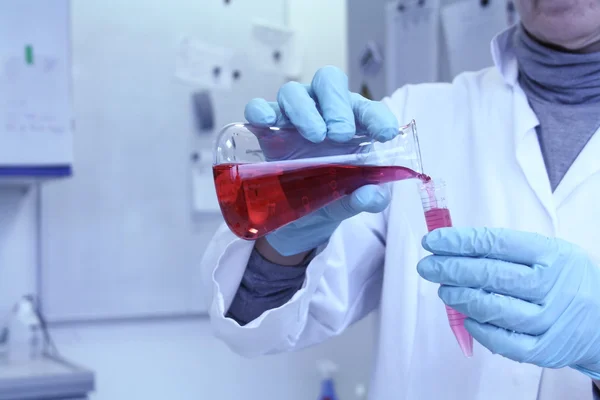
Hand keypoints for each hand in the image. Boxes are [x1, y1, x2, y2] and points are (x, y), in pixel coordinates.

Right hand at [245, 66, 398, 255]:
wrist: (300, 220)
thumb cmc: (333, 198)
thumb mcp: (354, 202)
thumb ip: (369, 199)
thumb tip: (370, 195)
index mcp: (353, 124)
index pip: (368, 109)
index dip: (377, 116)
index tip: (384, 134)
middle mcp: (323, 113)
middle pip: (328, 81)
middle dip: (336, 104)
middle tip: (341, 135)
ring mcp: (292, 119)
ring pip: (293, 92)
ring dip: (304, 110)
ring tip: (314, 137)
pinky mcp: (266, 132)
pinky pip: (258, 108)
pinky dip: (261, 110)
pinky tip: (267, 122)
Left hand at [417, 227, 599, 378]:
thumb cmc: (564, 280)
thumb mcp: (548, 254)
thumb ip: (505, 251)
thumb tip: (453, 248)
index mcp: (552, 254)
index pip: (496, 243)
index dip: (459, 242)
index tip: (433, 241)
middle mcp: (554, 285)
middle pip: (491, 275)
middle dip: (451, 269)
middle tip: (427, 266)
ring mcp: (552, 320)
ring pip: (494, 309)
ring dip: (460, 298)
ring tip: (444, 291)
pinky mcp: (548, 349)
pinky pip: (504, 342)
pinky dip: (480, 330)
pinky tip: (467, 318)